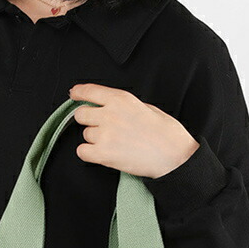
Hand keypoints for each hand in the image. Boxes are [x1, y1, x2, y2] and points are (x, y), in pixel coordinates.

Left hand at [69, 82, 199, 179]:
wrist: (174, 156)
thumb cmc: (166, 133)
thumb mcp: (145, 107)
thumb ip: (123, 105)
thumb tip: (109, 107)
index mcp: (121, 99)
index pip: (89, 91)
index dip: (78, 93)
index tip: (74, 94)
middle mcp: (110, 114)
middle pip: (81, 114)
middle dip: (88, 120)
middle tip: (101, 126)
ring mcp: (105, 134)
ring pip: (85, 134)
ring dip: (94, 139)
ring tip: (114, 143)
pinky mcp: (103, 153)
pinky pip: (82, 152)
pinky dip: (89, 153)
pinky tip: (103, 153)